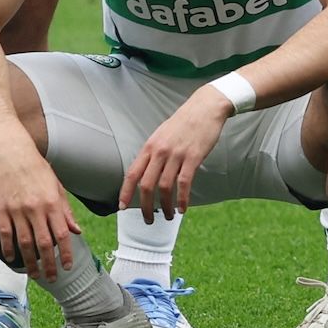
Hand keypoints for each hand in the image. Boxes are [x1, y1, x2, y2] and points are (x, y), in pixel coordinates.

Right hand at [0, 146, 80, 275]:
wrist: (13, 153)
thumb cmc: (38, 169)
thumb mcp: (57, 187)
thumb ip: (66, 211)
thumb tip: (76, 231)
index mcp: (52, 203)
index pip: (62, 234)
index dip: (66, 253)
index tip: (68, 266)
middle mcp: (35, 209)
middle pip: (44, 243)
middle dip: (49, 264)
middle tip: (53, 278)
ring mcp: (17, 210)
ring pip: (24, 243)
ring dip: (30, 262)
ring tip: (34, 275)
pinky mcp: (1, 210)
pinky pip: (5, 234)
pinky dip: (8, 249)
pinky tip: (12, 259)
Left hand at [119, 90, 228, 221]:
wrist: (205, 107)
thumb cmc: (185, 122)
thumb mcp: (162, 135)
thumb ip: (154, 153)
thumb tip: (147, 172)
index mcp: (150, 147)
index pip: (132, 173)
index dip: (125, 192)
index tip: (121, 206)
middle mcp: (160, 152)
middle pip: (146, 185)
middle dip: (145, 206)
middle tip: (148, 219)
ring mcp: (176, 154)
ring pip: (164, 187)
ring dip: (165, 206)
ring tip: (168, 216)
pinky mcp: (193, 157)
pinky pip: (184, 183)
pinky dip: (182, 199)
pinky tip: (182, 208)